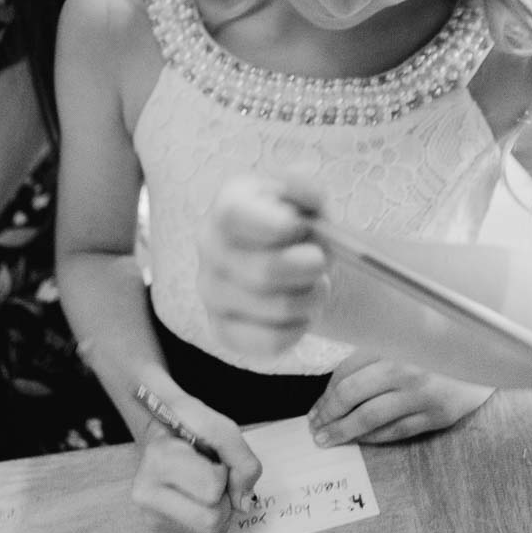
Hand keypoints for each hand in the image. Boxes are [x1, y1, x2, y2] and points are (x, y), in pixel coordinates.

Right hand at [130, 394, 261, 532]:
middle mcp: (146, 492)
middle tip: (208, 474)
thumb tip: (243, 504)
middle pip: (212, 517)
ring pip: (210, 529)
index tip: (208, 457)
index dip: (222, 471)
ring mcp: (149, 514)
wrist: (158, 429)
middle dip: (222, 496)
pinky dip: (206, 516)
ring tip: (201, 485)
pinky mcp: (157, 528)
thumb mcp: (221, 428)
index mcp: (158, 460)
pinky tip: (193, 495)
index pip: (212, 487)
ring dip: (217, 508)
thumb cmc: (189, 427)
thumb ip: (242, 460)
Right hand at [197, 173, 330, 358]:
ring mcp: (210, 290)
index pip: (234, 216)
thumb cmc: (301, 225)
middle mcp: (209, 246)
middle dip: (309, 268)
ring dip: (311, 299)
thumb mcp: (309, 200)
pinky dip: (298, 330)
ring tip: (317, 286)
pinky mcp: (221, 329)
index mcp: (227, 204)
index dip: (277, 226)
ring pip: (273, 308)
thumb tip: (307, 197)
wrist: (297, 264)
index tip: (302, 228)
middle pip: (264, 270)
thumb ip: (307, 190)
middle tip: (322, 262)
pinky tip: (301, 314)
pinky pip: (268, 342)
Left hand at [307, 350, 492, 446]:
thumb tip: (336, 385)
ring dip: (344, 431)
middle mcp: (404, 367)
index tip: (315, 408)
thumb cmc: (440, 344)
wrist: (490, 354)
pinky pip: (396, 431)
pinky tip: (359, 440)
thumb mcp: (404, 337)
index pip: (345, 371)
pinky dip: (373, 437)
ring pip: (370, 418)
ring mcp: (421, 394)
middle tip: (314, 427)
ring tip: (327, 439)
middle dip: (328, 414)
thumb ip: (374, 353)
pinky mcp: (436, 415)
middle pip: (351, 395)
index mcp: (391, 342)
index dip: (325, 393)